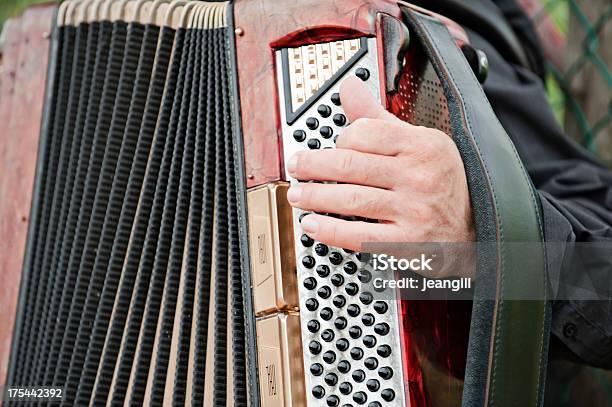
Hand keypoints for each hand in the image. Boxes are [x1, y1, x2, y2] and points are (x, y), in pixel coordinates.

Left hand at [286, 76, 474, 253]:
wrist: (477, 228)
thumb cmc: (442, 182)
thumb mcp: (419, 143)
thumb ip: (379, 118)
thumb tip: (349, 87)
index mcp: (422, 145)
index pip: (365, 133)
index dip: (339, 139)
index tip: (327, 147)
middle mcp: (419, 176)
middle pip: (350, 165)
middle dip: (313, 165)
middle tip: (296, 166)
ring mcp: (414, 211)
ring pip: (351, 200)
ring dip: (315, 196)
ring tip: (297, 194)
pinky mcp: (407, 243)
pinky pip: (359, 235)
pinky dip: (330, 230)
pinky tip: (312, 225)